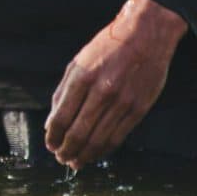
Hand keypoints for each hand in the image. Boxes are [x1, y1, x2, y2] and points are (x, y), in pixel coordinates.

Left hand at [43, 0, 186, 168]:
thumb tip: (51, 123)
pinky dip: (104, 149)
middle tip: (60, 158)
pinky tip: (95, 153)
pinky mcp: (139, 109)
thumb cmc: (107, 46)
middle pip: (79, 133)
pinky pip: (118, 137)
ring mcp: (123, 102)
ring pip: (99, 140)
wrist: (147, 34)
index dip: (53, 137)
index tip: (50, 145)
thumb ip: (62, 93)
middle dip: (66, 150)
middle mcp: (102, 92)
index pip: (61, 118)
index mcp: (82, 78)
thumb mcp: (78, 62)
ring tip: (75, 161)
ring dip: (84, 155)